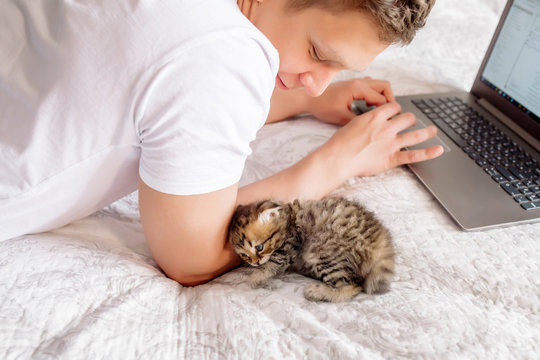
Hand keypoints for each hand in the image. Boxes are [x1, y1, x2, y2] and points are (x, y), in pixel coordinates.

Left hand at [308, 77, 394, 124]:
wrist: (309, 99)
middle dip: (389, 99)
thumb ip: (359, 121)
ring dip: (382, 96)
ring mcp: (356, 81)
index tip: (389, 119)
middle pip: (385, 86)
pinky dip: (374, 94)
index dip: (388, 109)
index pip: (381, 97)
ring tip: (378, 110)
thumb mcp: (341, 118)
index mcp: (357, 88)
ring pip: (378, 85)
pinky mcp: (352, 84)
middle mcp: (358, 82)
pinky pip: (370, 86)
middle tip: (388, 113)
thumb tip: (372, 126)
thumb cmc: (322, 106)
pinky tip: (368, 105)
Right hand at [322, 102, 443, 177]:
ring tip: (433, 130)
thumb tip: (371, 121)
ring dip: (426, 131)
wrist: (337, 158)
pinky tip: (439, 149)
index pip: (394, 106)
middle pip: (407, 118)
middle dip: (410, 119)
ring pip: (415, 134)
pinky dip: (429, 153)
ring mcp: (391, 143)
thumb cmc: (340, 143)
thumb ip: (366, 121)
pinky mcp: (392, 158)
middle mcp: (386, 128)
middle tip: (412, 121)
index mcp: (375, 117)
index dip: (397, 108)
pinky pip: (414, 155)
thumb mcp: (351, 123)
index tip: (396, 111)